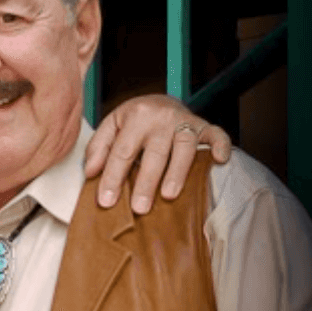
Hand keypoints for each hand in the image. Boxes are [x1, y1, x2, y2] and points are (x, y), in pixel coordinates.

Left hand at [84, 94, 231, 212]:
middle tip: (139, 208)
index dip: (113, 177)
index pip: (122, 151)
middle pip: (154, 153)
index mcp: (136, 116)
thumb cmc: (133, 122)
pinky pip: (216, 134)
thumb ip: (98, 148)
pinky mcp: (204, 126)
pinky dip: (220, 145)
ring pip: (184, 147)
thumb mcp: (111, 126)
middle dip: (146, 182)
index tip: (106, 202)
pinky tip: (219, 160)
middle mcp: (161, 117)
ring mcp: (184, 121)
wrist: (160, 102)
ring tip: (169, 196)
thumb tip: (90, 172)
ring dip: (178, 171)